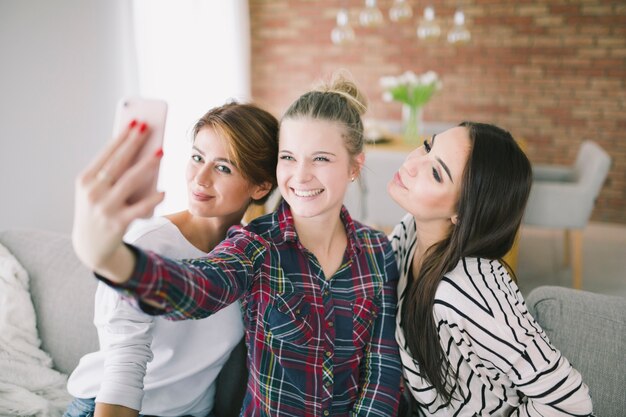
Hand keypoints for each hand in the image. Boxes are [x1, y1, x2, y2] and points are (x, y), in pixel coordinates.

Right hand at [72, 120, 164, 279]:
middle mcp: (92, 192)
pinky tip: (164, 191)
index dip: (122, 136)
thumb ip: (113, 173)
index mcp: (85, 180)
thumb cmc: (99, 209)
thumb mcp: (98, 190)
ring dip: (147, 165)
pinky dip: (152, 199)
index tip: (136, 121)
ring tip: (161, 151)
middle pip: (118, 163)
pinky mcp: (117, 223)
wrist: (90, 245)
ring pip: (130, 181)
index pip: (107, 153)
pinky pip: (139, 208)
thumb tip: (140, 150)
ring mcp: (104, 208)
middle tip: (149, 127)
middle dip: (134, 143)